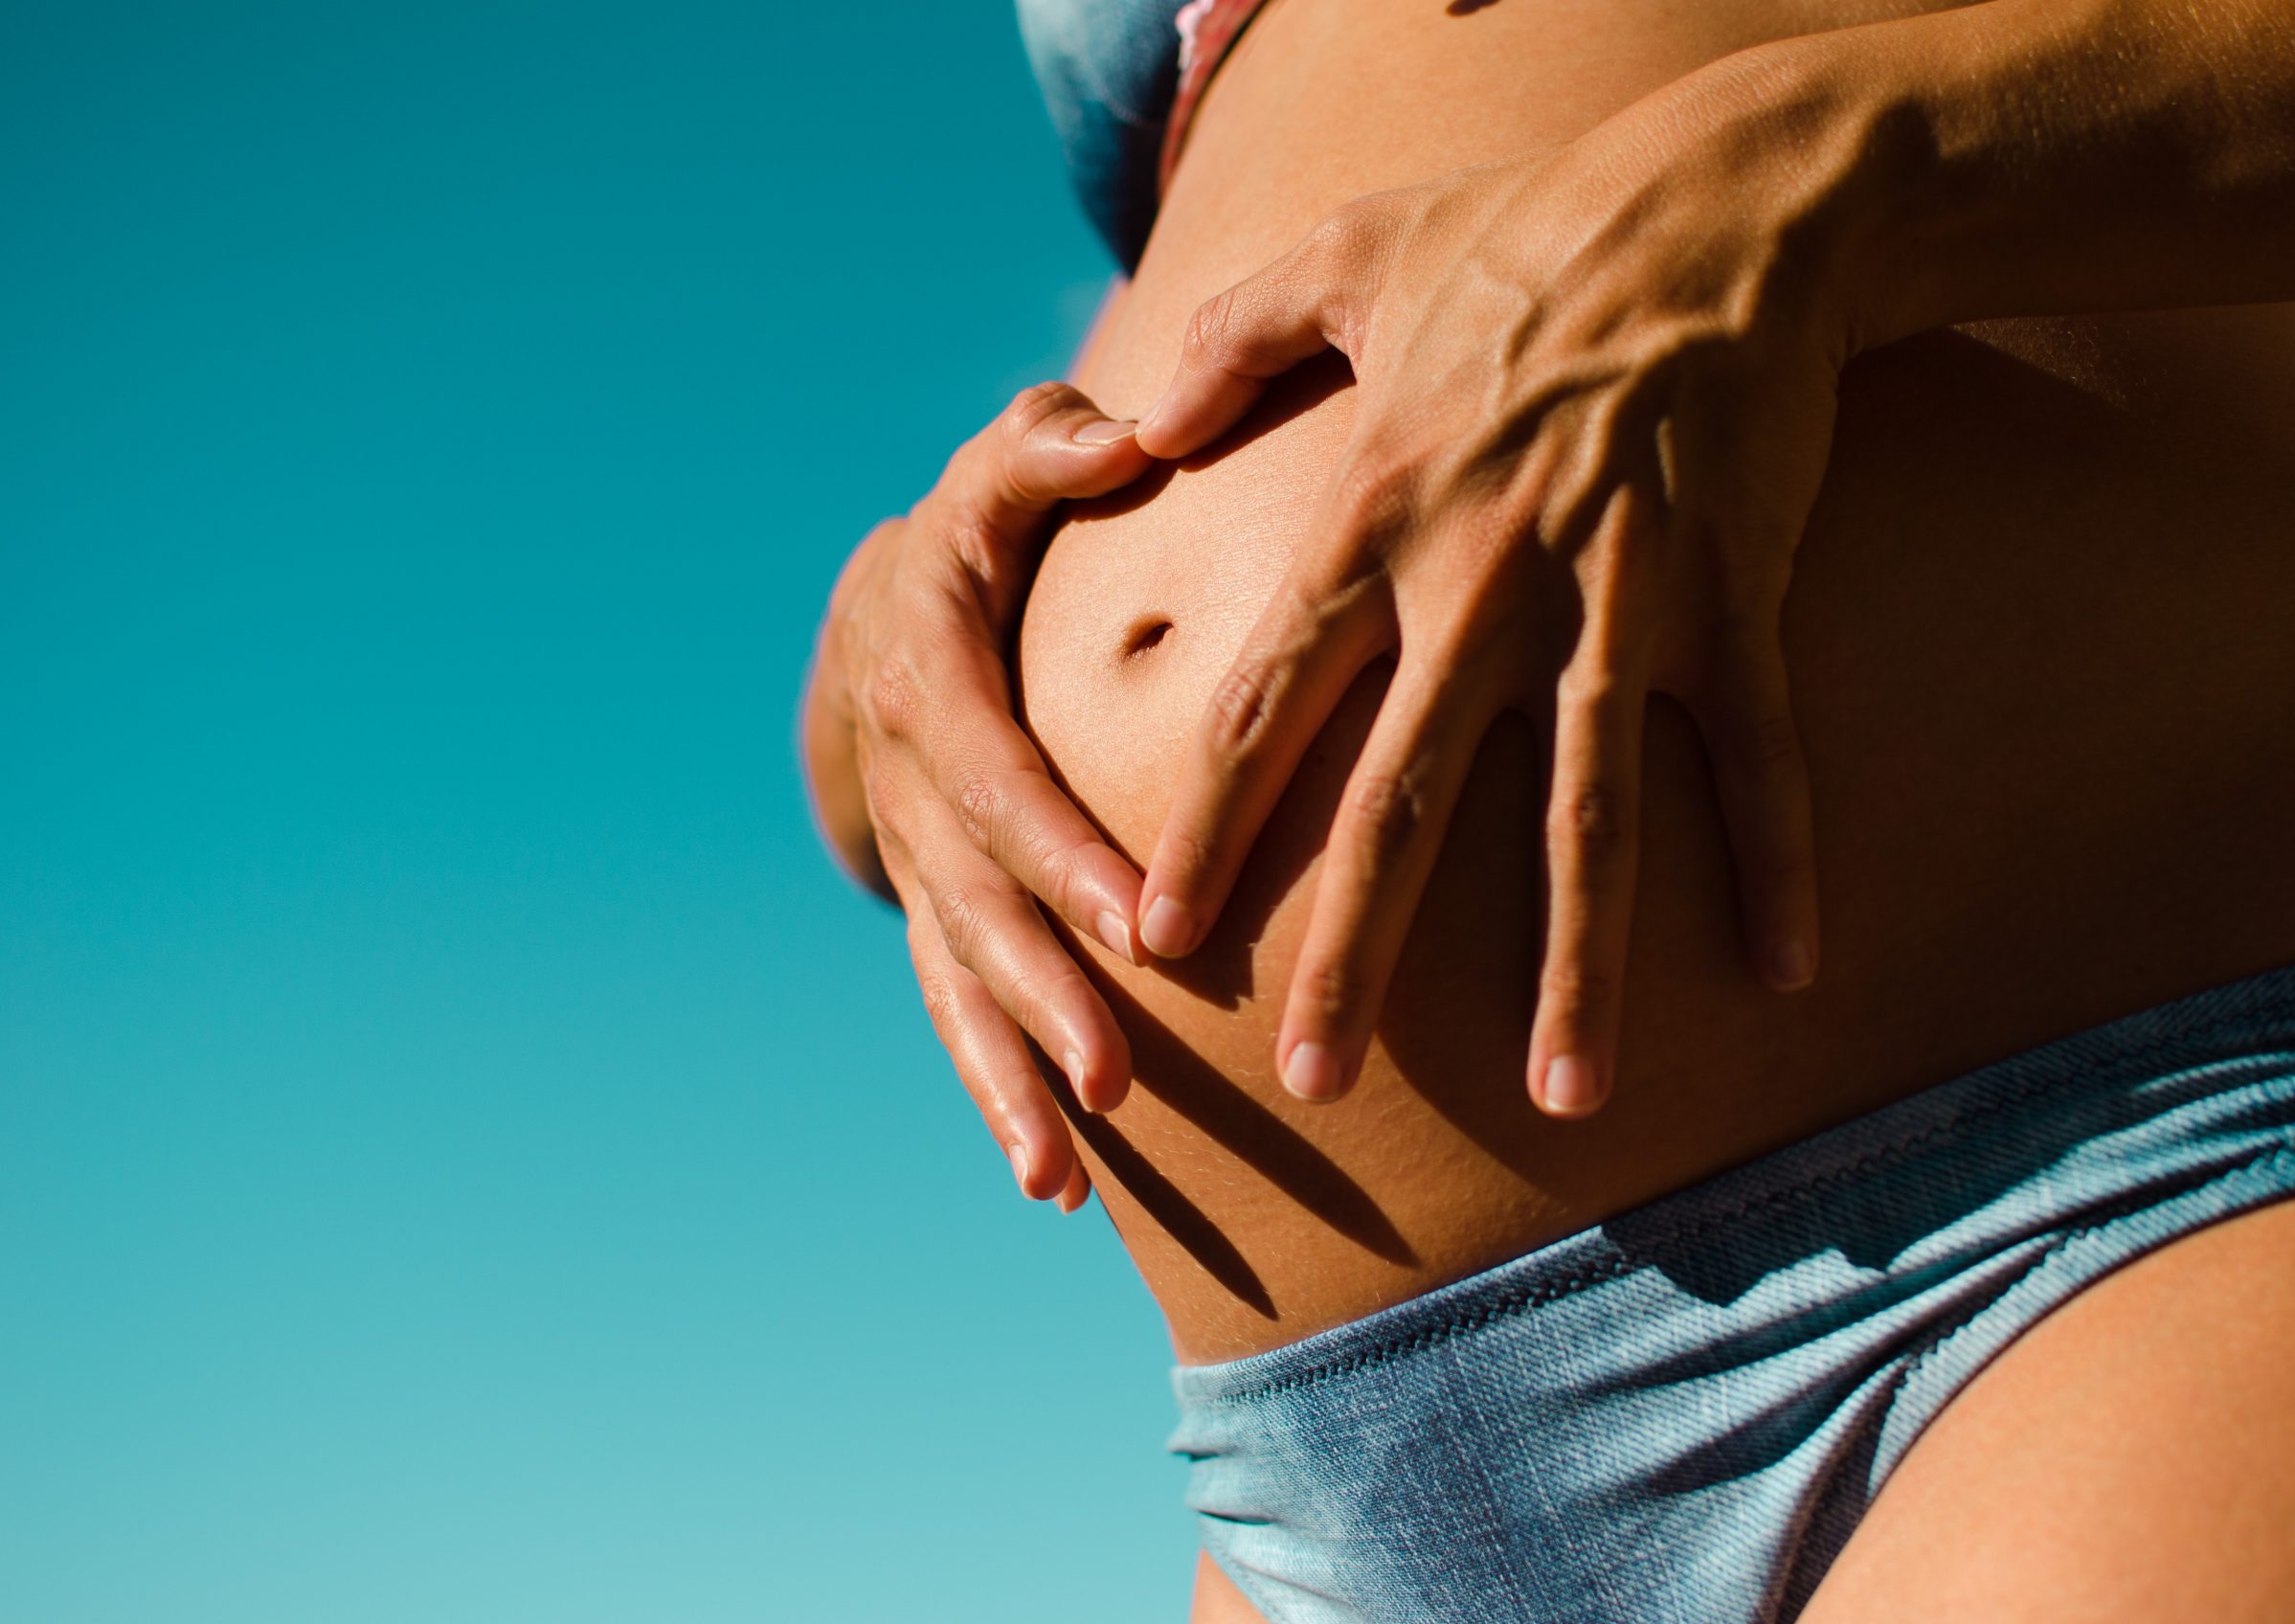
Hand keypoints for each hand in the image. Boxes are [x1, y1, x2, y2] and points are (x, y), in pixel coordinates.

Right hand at [805, 382, 1152, 1207]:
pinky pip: (957, 1014)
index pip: (999, 779)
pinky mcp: (937, 918)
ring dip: (1009, 1078)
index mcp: (930, 683)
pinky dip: (996, 1097)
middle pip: (980, 907)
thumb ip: (1051, 452)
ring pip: (959, 984)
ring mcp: (920, 868)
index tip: (1142, 923)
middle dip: (1045, 996)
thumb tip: (1128, 435)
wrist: (882, 624)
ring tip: (1064, 1171)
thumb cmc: (979, 539)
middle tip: (1119, 1075)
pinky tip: (1054, 1184)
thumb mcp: (998, 475)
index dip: (1061, 854)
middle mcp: (913, 791)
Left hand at [1129, 58, 1889, 1118]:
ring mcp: (1615, 602)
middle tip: (1310, 1081)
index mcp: (1376, 522)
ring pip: (1587, 815)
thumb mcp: (1345, 256)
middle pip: (1404, 803)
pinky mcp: (1735, 597)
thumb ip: (1227, 341)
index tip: (1157, 941)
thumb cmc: (1525, 231)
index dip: (1209, 832)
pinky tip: (1786, 973)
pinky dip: (1777, 862)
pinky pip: (1758, 755)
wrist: (1718, 201)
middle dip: (1356, 952)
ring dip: (1579, 965)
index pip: (1268, 708)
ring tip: (1572, 1095)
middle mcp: (1482, 586)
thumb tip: (1132, 417)